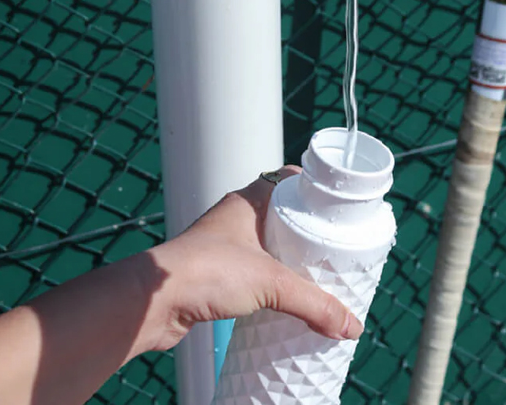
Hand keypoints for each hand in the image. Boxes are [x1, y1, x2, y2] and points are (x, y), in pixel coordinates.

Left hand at [140, 167, 363, 352]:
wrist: (155, 301)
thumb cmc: (204, 270)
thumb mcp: (270, 283)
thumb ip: (313, 302)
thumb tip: (350, 325)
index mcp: (249, 201)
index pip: (288, 181)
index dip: (314, 190)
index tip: (339, 205)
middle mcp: (237, 218)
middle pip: (283, 215)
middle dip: (308, 231)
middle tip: (336, 246)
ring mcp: (226, 244)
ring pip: (268, 245)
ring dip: (290, 258)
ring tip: (318, 274)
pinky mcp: (218, 273)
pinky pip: (254, 271)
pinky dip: (272, 282)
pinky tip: (287, 298)